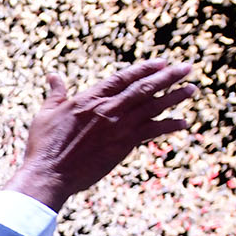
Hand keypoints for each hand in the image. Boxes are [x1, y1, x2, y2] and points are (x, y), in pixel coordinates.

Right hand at [3, 58, 196, 210]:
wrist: (49, 173)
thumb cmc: (43, 146)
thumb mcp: (46, 114)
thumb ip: (55, 93)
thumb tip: (53, 76)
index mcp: (90, 98)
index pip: (123, 78)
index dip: (144, 69)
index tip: (161, 62)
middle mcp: (108, 108)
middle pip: (144, 87)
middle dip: (168, 76)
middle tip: (186, 67)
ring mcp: (119, 126)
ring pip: (153, 106)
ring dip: (174, 96)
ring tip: (191, 88)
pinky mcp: (124, 144)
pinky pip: (153, 131)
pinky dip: (169, 125)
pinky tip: (182, 123)